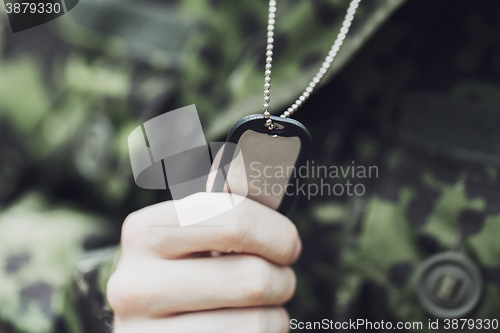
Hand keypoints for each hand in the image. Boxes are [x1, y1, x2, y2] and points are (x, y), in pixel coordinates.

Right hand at [107, 192, 300, 332]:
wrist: (151, 327)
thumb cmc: (184, 271)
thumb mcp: (195, 233)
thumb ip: (228, 201)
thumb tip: (272, 151)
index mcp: (144, 232)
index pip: (235, 221)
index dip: (277, 233)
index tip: (288, 245)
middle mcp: (134, 285)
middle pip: (253, 279)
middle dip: (282, 278)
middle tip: (278, 279)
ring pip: (258, 322)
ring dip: (275, 314)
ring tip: (257, 308)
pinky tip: (241, 329)